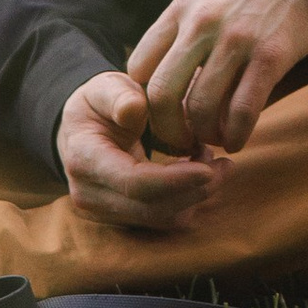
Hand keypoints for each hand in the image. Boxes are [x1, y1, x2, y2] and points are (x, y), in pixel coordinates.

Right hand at [55, 70, 232, 237]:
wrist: (81, 129)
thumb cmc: (98, 103)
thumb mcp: (105, 87)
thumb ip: (119, 95)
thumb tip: (133, 109)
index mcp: (84, 158)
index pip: (133, 182)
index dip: (175, 180)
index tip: (209, 167)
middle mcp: (89, 194)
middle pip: (151, 208)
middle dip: (194, 190)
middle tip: (226, 165)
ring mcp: (103, 212)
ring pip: (159, 219)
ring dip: (195, 197)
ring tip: (214, 164)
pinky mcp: (121, 218)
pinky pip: (161, 220)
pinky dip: (186, 201)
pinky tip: (199, 173)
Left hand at [128, 0, 307, 157]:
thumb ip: (181, 32)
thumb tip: (162, 84)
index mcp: (180, 9)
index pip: (139, 68)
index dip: (144, 102)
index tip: (160, 115)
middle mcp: (202, 23)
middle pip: (162, 94)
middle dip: (167, 130)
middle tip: (181, 141)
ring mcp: (236, 39)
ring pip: (201, 107)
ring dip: (205, 135)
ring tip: (215, 138)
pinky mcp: (270, 55)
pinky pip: (243, 110)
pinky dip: (236, 135)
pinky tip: (237, 140)